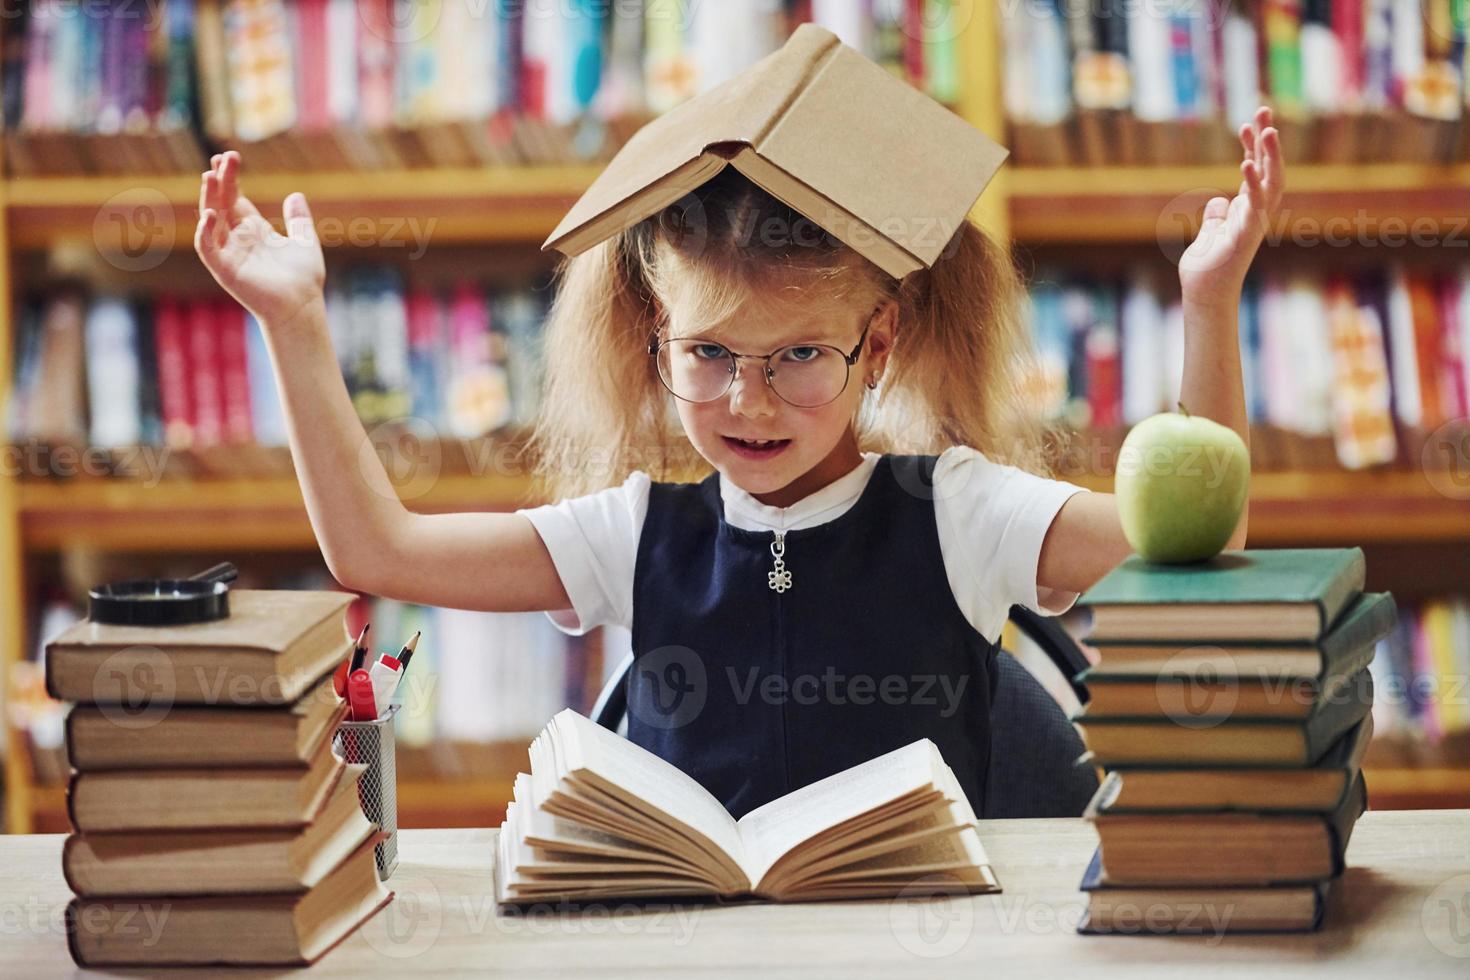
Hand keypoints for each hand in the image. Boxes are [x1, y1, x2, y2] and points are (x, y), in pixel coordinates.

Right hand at [194, 150, 325, 329]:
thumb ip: (299, 220)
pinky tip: (210, 214)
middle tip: (220, 158)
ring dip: (209, 199)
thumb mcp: (305, 242)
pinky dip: (205, 232)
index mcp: (254, 231)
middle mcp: (238, 239)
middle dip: (220, 182)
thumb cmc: (303, 279)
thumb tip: (295, 195)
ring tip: (210, 176)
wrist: (302, 307)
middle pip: (222, 203)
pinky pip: (209, 249)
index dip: (231, 179)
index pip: (236, 198)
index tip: (229, 157)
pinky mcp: (225, 269)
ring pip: (211, 221)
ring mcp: (229, 253)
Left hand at [1178, 106, 1284, 305]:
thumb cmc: (1207, 269)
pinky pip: (1255, 204)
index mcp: (1248, 210)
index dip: (1255, 147)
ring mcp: (1254, 223)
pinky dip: (1253, 184)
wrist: (1205, 296)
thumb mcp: (1209, 235)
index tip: (1248, 123)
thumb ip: (1217, 217)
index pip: (1257, 171)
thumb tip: (1219, 201)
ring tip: (1267, 129)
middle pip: (1269, 169)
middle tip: (1265, 110)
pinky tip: (1248, 163)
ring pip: (1270, 183)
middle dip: (1268, 140)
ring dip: (1270, 156)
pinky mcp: (1246, 235)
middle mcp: (1256, 213)